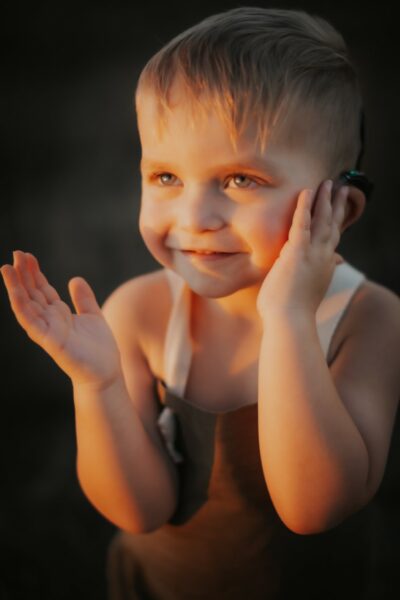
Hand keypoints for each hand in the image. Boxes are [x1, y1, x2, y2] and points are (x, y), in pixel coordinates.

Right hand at [1, 251, 121, 387]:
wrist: (105, 374)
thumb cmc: (98, 349)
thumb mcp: (92, 316)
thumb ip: (83, 299)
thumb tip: (75, 279)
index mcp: (59, 314)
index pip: (42, 289)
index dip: (34, 273)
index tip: (27, 256)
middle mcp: (50, 321)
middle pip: (32, 293)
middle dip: (23, 274)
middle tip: (16, 253)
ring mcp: (48, 331)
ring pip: (26, 306)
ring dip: (15, 287)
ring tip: (7, 268)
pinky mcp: (50, 342)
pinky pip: (32, 323)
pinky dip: (23, 308)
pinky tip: (16, 293)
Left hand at [256, 180, 347, 316]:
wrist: (289, 322)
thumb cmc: (291, 312)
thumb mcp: (306, 291)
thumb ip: (313, 276)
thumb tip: (325, 269)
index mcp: (324, 267)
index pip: (332, 240)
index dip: (335, 223)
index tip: (337, 212)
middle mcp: (323, 258)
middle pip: (333, 226)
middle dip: (337, 206)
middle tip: (342, 188)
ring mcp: (312, 254)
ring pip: (322, 220)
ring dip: (325, 199)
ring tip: (329, 183)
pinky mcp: (297, 253)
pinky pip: (302, 223)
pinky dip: (304, 206)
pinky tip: (307, 192)